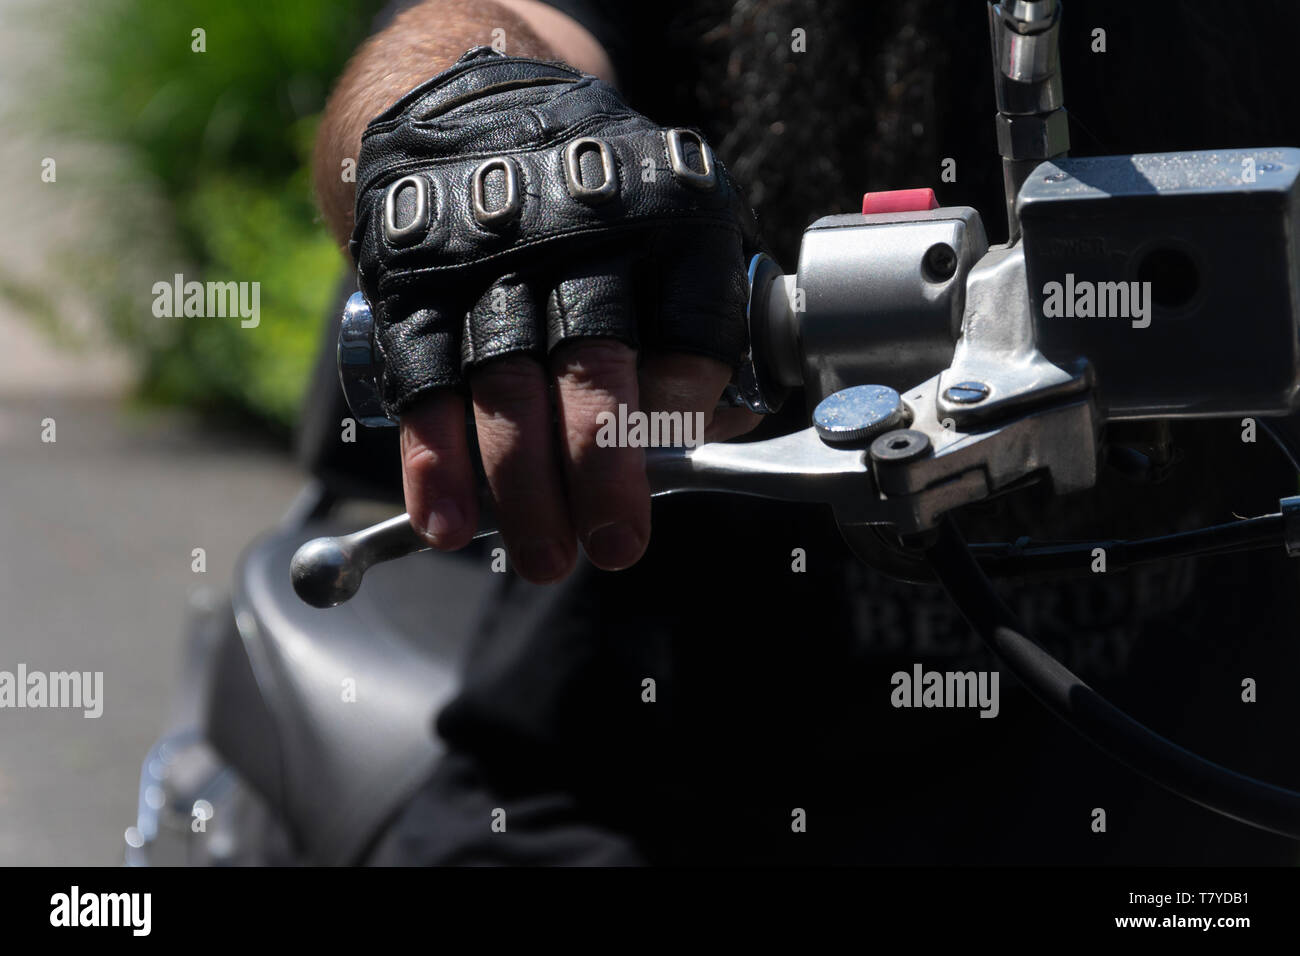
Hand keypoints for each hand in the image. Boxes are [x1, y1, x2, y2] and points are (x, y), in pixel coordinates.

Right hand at [352, 47, 761, 580]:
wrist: (479, 111)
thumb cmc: (604, 206)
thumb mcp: (679, 231)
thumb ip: (702, 328)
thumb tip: (713, 434)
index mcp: (666, 211)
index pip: (690, 322)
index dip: (684, 403)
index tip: (676, 460)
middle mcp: (573, 227)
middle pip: (592, 355)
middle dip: (602, 462)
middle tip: (614, 545)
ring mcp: (485, 255)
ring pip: (503, 380)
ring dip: (519, 482)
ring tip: (542, 557)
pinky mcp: (412, 281)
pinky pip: (421, 379)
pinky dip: (434, 458)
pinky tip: (446, 521)